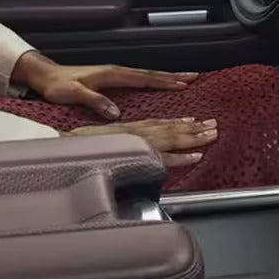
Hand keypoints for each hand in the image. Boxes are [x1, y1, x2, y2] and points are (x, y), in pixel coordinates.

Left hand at [12, 52, 198, 119]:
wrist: (44, 75)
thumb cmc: (57, 85)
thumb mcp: (73, 94)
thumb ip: (95, 101)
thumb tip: (116, 112)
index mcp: (110, 74)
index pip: (143, 78)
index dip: (163, 82)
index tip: (182, 84)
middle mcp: (115, 72)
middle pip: (150, 73)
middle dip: (172, 76)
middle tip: (193, 77)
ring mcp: (114, 74)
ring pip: (146, 75)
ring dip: (165, 77)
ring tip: (183, 79)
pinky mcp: (110, 79)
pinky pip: (138, 79)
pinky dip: (152, 81)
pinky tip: (158, 85)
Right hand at [63, 117, 217, 168]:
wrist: (63, 142)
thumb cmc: (81, 143)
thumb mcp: (106, 140)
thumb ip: (123, 143)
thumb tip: (136, 148)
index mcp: (132, 128)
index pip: (161, 124)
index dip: (180, 124)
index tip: (197, 122)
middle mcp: (138, 131)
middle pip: (172, 128)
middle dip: (196, 128)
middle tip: (215, 127)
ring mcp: (138, 141)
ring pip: (173, 138)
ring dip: (195, 137)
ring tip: (212, 135)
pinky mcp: (135, 152)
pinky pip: (163, 155)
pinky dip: (181, 156)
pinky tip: (196, 156)